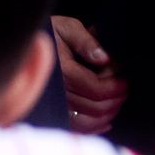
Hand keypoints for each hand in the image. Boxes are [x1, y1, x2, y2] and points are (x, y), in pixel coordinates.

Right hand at [53, 15, 126, 133]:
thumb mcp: (67, 27)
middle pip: (93, 107)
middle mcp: (54, 90)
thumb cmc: (51, 32)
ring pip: (86, 121)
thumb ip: (85, 40)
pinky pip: (74, 127)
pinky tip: (104, 122)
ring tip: (115, 103)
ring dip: (106, 114)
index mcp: (60, 69)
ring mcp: (52, 103)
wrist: (28, 41)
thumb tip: (104, 58)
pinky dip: (92, 128)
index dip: (115, 87)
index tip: (125, 81)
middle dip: (114, 100)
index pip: (95, 88)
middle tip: (123, 90)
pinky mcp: (52, 111)